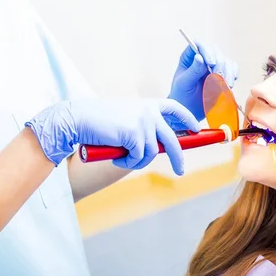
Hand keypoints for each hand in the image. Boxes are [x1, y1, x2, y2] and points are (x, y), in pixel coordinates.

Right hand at [25, 98, 200, 174]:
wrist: (80, 118)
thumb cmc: (98, 120)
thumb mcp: (125, 119)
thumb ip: (141, 126)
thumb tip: (156, 148)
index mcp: (147, 104)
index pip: (175, 108)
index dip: (187, 119)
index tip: (195, 130)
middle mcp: (149, 112)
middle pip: (173, 140)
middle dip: (179, 157)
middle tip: (180, 171)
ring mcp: (143, 123)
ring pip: (153, 153)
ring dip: (138, 161)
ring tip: (122, 158)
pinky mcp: (135, 135)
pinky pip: (139, 158)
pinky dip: (128, 162)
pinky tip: (115, 156)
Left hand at [169, 40, 238, 120]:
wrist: (189, 112)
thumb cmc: (181, 97)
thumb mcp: (184, 84)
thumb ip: (192, 71)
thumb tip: (199, 57)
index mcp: (189, 58)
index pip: (199, 45)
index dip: (206, 50)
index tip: (211, 63)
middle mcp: (203, 59)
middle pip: (215, 51)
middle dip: (219, 63)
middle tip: (218, 77)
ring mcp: (214, 67)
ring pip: (226, 60)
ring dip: (227, 71)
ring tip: (224, 84)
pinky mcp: (222, 75)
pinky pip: (232, 69)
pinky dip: (233, 74)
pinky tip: (229, 83)